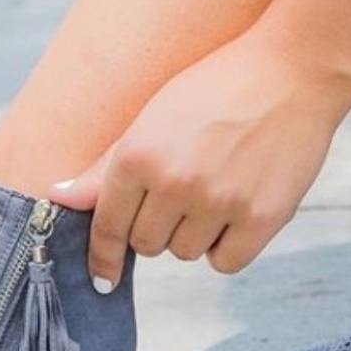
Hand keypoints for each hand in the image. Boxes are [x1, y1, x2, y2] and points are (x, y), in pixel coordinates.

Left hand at [49, 37, 343, 290]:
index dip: (102, 256)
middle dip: (157, 228)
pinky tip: (237, 209)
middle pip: (146, 245)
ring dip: (194, 234)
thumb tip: (58, 198)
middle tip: (181, 194)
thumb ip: (106, 168)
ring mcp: (218, 201)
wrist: (292, 71)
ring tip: (214, 190)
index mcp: (139, 154)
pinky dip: (227, 246)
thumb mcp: (151, 117)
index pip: (108, 226)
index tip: (103, 279)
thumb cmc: (216, 88)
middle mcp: (173, 182)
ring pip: (185, 253)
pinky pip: (225, 262)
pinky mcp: (261, 217)